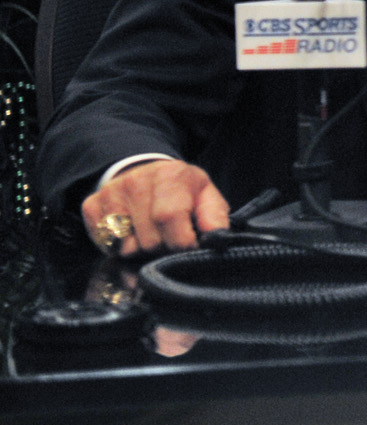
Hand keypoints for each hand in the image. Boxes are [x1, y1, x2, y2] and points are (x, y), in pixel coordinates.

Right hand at [82, 160, 230, 257]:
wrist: (147, 173)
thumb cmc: (182, 191)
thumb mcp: (206, 197)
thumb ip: (215, 217)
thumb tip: (216, 239)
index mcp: (170, 175)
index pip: (170, 218)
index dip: (182, 243)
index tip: (189, 246)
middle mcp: (136, 180)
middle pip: (149, 239)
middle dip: (163, 249)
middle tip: (169, 239)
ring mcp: (111, 192)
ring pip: (126, 246)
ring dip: (142, 251)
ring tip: (151, 236)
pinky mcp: (91, 204)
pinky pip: (105, 244)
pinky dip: (120, 248)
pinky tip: (131, 234)